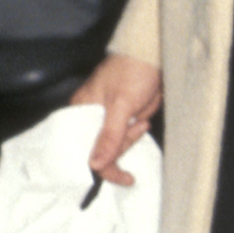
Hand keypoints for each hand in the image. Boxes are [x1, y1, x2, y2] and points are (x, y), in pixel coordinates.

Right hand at [71, 54, 162, 186]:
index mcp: (80, 110)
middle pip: (102, 149)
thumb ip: (109, 136)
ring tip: (139, 117)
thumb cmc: (132, 71)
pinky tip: (141, 118)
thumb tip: (95, 165)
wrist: (153, 55)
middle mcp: (90, 116)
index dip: (102, 165)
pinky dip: (135, 131)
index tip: (124, 177)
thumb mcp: (122, 104)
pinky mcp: (120, 117)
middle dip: (122, 143)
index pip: (83, 148)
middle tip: (135, 124)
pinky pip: (126, 136)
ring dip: (131, 136)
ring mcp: (106, 117)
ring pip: (117, 144)